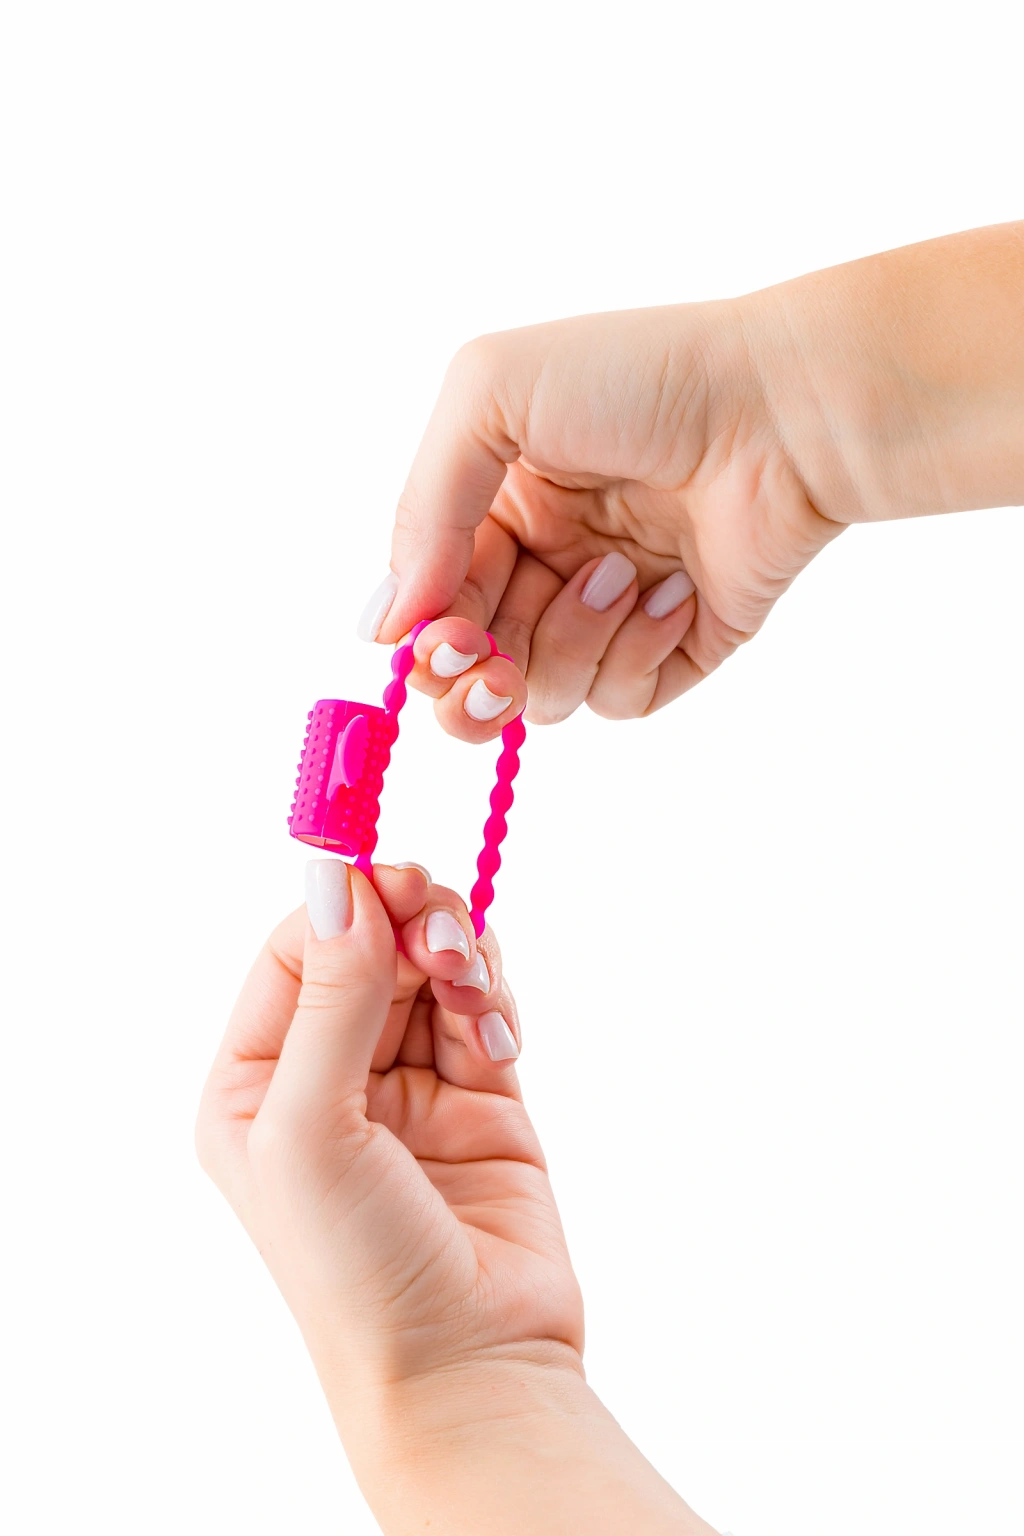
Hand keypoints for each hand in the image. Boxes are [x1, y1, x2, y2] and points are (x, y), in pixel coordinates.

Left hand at [196, 860, 578, 1388]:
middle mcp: (326, 1079)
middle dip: (413, 928)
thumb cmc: (355, 1265)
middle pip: (371, 951)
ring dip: (459, 961)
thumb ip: (331, 996)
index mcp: (255, 1084)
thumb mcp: (312, 1125)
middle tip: (447, 937)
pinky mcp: (483, 1102)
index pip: (297, 953)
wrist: (468, 1368)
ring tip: (475, 993)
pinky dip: (494, 1006)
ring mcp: (408, 1089)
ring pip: (433, 972)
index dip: (345, 907)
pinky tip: (496, 1040)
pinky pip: (484, 1014)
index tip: (394, 878)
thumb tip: (336, 876)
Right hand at [364, 223, 1023, 737]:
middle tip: (493, 671)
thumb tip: (385, 624)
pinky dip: (638, 651)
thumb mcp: (492, 396)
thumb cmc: (641, 378)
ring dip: (572, 641)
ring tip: (621, 570)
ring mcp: (609, 611)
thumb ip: (424, 508)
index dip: (426, 638)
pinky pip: (619, 699)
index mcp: (493, 507)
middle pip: (473, 671)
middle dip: (472, 681)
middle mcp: (544, 564)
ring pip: (545, 694)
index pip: (430, 603)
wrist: (780, 407)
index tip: (443, 640)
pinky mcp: (673, 648)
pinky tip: (674, 587)